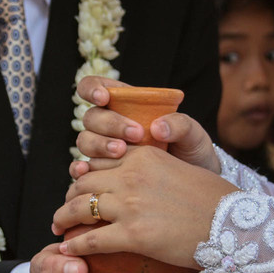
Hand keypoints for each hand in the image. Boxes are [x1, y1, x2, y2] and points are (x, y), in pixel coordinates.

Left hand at [54, 146, 237, 268]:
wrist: (232, 225)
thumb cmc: (213, 200)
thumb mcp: (181, 168)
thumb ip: (154, 169)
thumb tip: (138, 180)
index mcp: (143, 155)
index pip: (100, 160)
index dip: (85, 175)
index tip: (80, 187)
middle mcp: (131, 175)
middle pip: (84, 182)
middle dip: (70, 196)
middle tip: (64, 210)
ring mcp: (129, 204)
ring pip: (79, 208)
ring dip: (63, 218)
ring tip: (57, 227)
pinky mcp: (132, 234)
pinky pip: (91, 239)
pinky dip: (75, 245)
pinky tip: (68, 249)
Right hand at [72, 76, 219, 172]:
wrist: (192, 185)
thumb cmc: (190, 152)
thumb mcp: (194, 135)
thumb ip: (181, 125)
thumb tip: (157, 127)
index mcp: (127, 104)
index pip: (97, 87)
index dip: (93, 89)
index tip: (105, 98)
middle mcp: (110, 125)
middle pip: (91, 117)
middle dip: (109, 124)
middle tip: (135, 134)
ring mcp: (104, 148)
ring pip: (85, 140)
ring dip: (99, 145)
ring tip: (121, 152)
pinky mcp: (102, 172)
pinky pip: (82, 169)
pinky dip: (79, 169)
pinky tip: (86, 172)